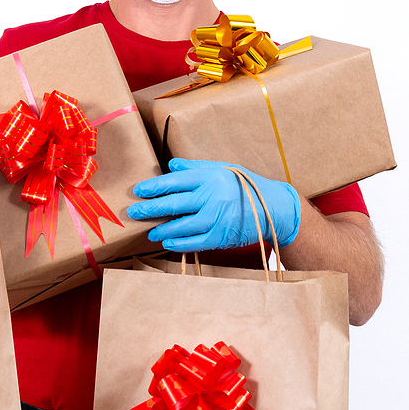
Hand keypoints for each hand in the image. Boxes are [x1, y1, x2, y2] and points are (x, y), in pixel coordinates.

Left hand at [126, 158, 300, 250]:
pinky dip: (179, 243)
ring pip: (182, 225)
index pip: (175, 181)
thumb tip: (171, 165)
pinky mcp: (221, 236)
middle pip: (174, 203)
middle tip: (134, 211)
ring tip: (149, 232)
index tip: (138, 190)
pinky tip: (167, 242)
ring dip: (162, 229)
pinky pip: (195, 242)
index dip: (154, 187)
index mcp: (211, 177)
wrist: (274, 208)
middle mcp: (212, 196)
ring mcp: (217, 218)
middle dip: (150, 208)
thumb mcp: (223, 169)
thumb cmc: (245, 186)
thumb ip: (196, 167)